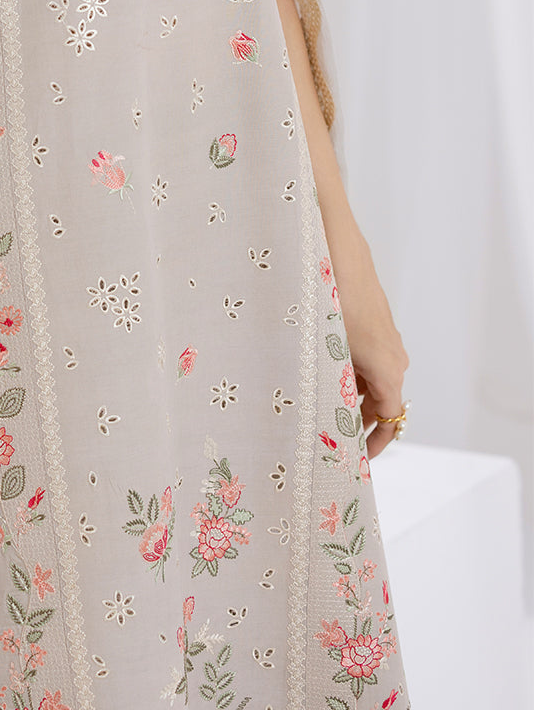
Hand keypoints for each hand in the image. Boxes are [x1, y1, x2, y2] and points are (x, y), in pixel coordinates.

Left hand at [332, 243, 410, 458]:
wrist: (335, 246)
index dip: (377, 445)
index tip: (360, 462)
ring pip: (372, 379)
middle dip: (361, 424)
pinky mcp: (372, 322)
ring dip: (352, 397)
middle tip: (334, 442)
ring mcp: (384, 337)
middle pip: (382, 401)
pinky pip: (366, 358)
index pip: (391, 419)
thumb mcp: (330, 349)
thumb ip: (334, 386)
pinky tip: (322, 374)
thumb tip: (316, 420)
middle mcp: (393, 354)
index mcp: (389, 367)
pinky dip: (351, 374)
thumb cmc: (331, 296)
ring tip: (322, 411)